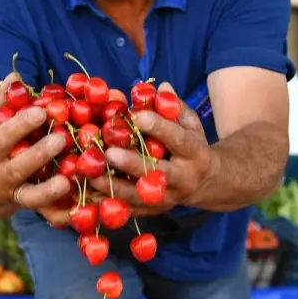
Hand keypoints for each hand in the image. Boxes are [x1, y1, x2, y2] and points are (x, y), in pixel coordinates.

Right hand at [0, 74, 72, 225]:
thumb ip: (3, 100)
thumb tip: (15, 76)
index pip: (2, 136)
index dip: (20, 125)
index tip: (42, 111)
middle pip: (18, 167)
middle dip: (39, 153)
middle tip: (62, 138)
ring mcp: (14, 195)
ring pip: (31, 196)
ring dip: (49, 190)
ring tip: (67, 180)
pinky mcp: (29, 209)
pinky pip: (45, 215)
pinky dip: (61, 214)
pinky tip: (79, 210)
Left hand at [89, 82, 213, 216]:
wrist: (209, 183)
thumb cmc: (194, 147)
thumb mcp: (192, 125)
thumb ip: (175, 108)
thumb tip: (159, 87)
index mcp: (195, 154)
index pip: (178, 140)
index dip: (159, 127)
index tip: (136, 116)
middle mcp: (182, 179)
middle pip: (156, 172)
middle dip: (131, 163)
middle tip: (108, 152)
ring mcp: (168, 199)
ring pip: (139, 196)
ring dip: (112, 186)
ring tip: (89, 174)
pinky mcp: (154, 212)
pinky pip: (130, 211)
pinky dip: (108, 205)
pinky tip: (88, 195)